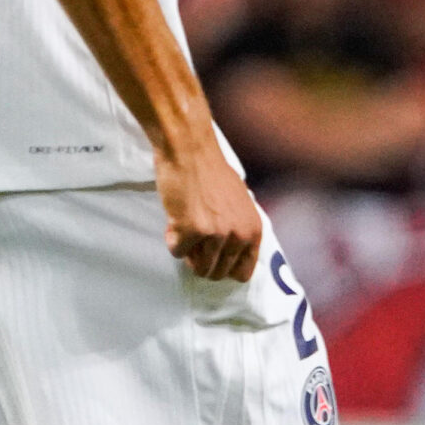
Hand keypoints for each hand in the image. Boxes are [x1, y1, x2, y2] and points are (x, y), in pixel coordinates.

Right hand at [157, 137, 263, 281]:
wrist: (189, 150)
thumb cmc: (211, 172)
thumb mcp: (240, 203)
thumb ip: (239, 229)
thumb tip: (232, 254)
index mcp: (253, 230)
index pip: (243, 272)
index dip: (225, 268)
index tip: (214, 259)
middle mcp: (238, 235)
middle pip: (217, 273)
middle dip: (202, 261)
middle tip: (195, 238)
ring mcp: (215, 235)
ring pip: (198, 268)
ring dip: (188, 251)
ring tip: (186, 226)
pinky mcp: (191, 232)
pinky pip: (177, 252)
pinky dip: (172, 239)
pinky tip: (175, 217)